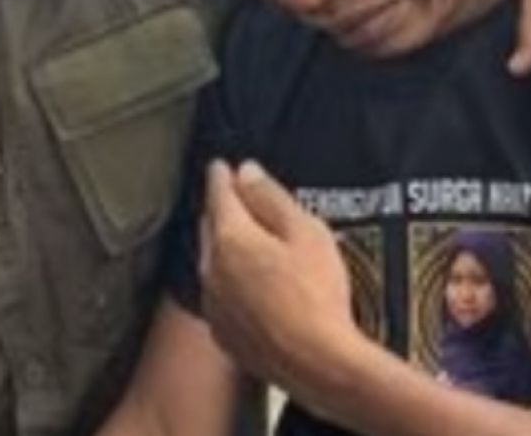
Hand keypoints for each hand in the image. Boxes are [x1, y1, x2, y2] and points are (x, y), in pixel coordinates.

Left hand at [200, 161, 357, 396]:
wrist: (319, 363)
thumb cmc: (317, 294)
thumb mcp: (306, 232)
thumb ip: (271, 198)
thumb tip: (246, 171)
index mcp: (230, 238)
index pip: (219, 194)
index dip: (222, 176)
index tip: (222, 165)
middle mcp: (211, 269)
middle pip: (211, 227)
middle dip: (222, 209)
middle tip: (239, 198)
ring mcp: (214, 305)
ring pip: (213, 262)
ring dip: (226, 247)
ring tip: (250, 240)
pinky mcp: (223, 333)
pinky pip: (220, 295)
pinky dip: (231, 281)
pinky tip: (253, 284)